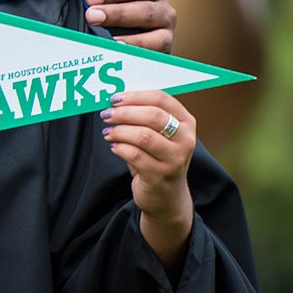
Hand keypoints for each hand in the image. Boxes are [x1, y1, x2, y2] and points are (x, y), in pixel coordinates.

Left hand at [86, 0, 176, 52]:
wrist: (125, 34)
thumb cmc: (115, 4)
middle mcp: (165, 11)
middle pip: (146, 11)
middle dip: (117, 14)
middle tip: (90, 15)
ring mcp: (167, 35)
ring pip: (154, 37)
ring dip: (129, 39)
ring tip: (105, 39)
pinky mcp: (163, 56)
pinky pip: (153, 57)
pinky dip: (136, 56)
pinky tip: (117, 55)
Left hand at [100, 88, 196, 269]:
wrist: (168, 196)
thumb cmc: (159, 158)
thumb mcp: (161, 135)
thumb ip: (145, 117)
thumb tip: (116, 101)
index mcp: (186, 122)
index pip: (161, 99)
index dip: (135, 96)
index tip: (115, 98)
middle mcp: (185, 140)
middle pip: (152, 116)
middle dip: (124, 112)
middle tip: (106, 114)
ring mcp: (175, 159)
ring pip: (143, 135)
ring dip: (120, 131)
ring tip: (108, 132)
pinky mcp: (160, 175)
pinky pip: (134, 155)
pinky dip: (120, 148)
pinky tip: (114, 146)